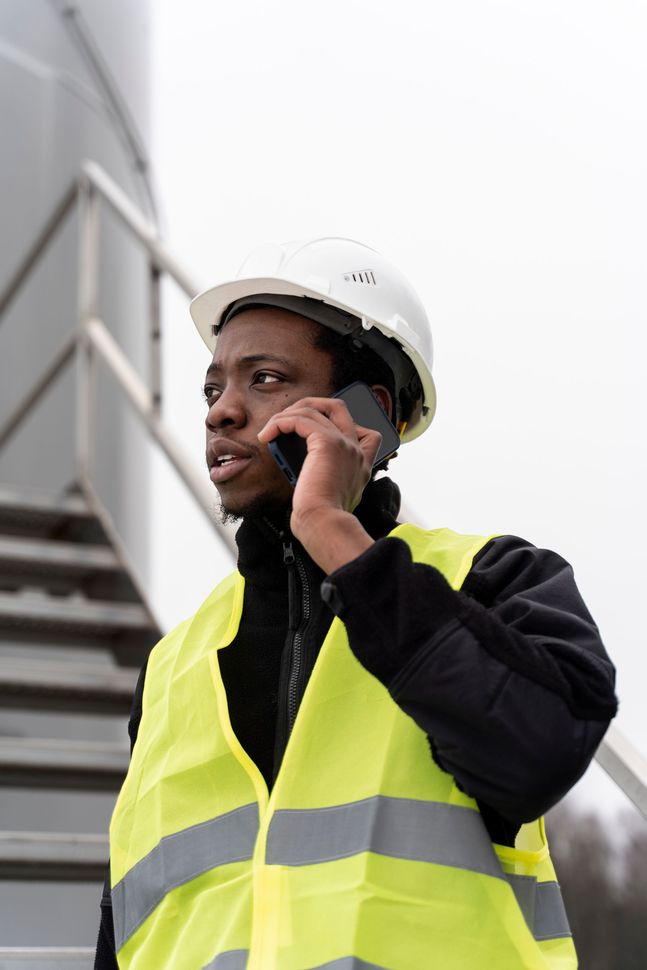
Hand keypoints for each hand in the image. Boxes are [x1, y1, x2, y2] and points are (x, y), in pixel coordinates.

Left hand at [257, 396, 379, 570]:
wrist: (324, 523)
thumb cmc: (323, 518)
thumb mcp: (332, 496)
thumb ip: (327, 478)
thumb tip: (306, 470)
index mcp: (361, 464)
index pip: (366, 433)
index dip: (339, 424)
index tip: (314, 433)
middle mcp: (356, 450)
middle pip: (338, 407)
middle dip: (310, 405)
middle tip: (288, 419)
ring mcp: (345, 444)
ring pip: (313, 410)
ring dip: (286, 416)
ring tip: (270, 430)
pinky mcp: (327, 442)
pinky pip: (300, 419)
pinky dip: (280, 422)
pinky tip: (267, 435)